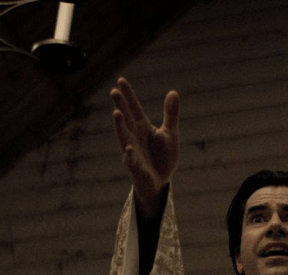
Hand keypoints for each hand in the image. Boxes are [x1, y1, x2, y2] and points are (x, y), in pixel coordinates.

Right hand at [110, 77, 179, 220]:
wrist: (161, 182)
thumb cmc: (163, 157)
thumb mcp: (170, 133)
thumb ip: (170, 114)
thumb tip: (173, 92)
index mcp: (143, 127)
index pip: (134, 108)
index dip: (128, 95)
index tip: (120, 80)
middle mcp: (134, 136)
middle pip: (126, 119)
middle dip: (120, 106)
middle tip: (114, 91)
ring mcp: (133, 152)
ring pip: (124, 137)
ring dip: (120, 126)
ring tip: (116, 113)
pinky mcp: (136, 168)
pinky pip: (132, 161)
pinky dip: (130, 156)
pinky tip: (129, 149)